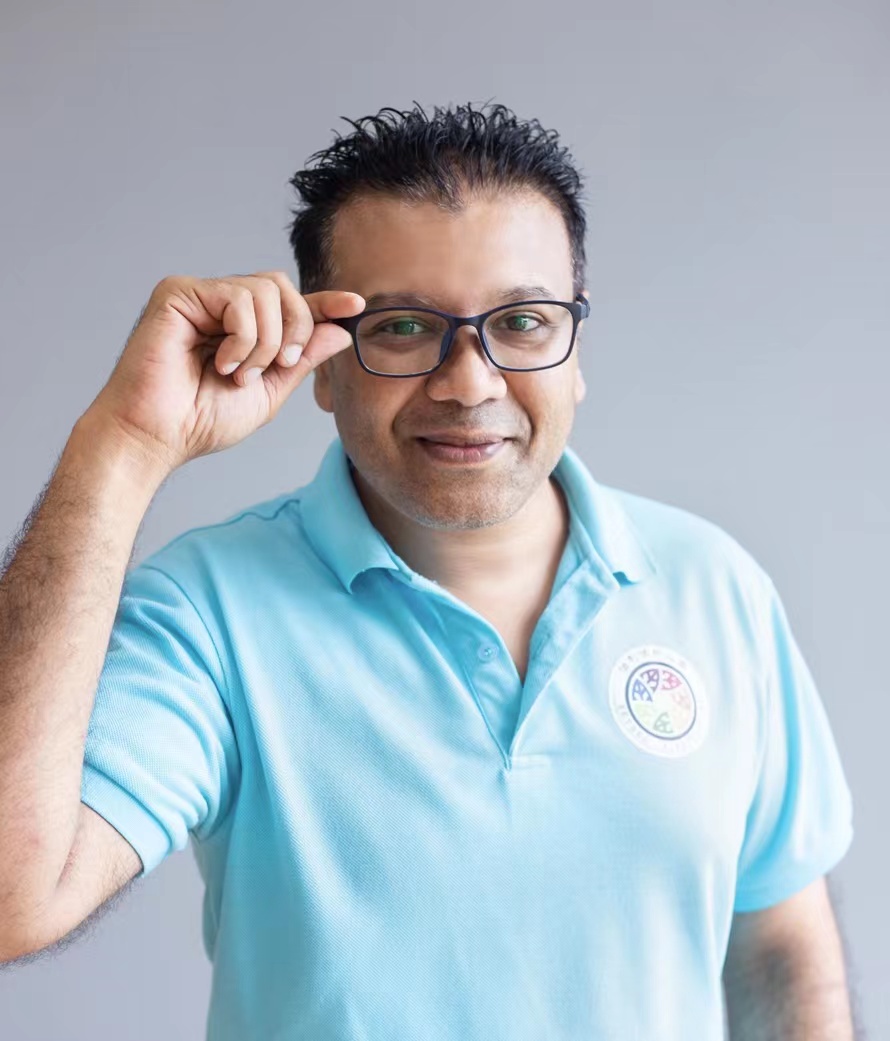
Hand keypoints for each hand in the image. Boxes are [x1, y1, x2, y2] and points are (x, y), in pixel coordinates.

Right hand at [81, 271, 364, 472]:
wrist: (158, 435)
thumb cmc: (201, 420)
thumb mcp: (269, 391)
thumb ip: (302, 360)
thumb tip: (340, 330)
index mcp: (242, 328)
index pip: (290, 305)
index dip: (325, 303)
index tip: (356, 305)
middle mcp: (220, 306)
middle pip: (284, 288)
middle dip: (295, 330)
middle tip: (278, 366)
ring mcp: (200, 296)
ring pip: (266, 291)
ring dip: (265, 342)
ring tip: (237, 374)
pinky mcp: (179, 292)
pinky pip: (238, 298)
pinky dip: (243, 338)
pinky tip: (221, 363)